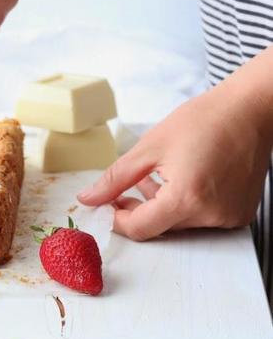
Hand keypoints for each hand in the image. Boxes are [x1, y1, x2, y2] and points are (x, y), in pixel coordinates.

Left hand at [77, 78, 272, 239]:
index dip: (118, 219)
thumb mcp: (149, 147)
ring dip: (163, 205)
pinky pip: (203, 218)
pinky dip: (188, 204)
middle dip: (140, 208)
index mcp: (185, 199)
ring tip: (159, 175)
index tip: (108, 205)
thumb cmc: (203, 120)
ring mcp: (228, 217)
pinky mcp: (239, 213)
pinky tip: (186, 178)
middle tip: (133, 185)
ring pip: (181, 223)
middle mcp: (210, 215)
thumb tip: (88, 199)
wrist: (250, 109)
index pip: (140, 229)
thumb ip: (115, 179)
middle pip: (161, 226)